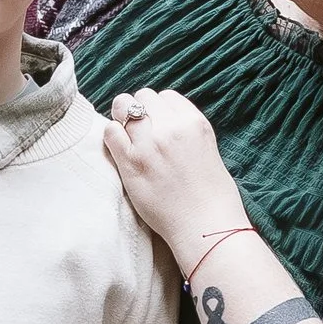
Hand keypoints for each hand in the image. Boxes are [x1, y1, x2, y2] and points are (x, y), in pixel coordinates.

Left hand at [101, 88, 238, 259]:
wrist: (206, 227)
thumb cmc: (211, 196)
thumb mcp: (207, 149)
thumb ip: (186, 132)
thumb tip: (164, 123)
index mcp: (194, 122)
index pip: (165, 96)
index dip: (158, 110)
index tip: (157, 125)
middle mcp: (172, 128)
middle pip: (142, 97)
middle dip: (139, 110)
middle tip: (139, 131)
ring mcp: (150, 144)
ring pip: (123, 107)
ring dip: (122, 119)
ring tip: (127, 138)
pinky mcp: (131, 163)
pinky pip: (111, 132)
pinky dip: (112, 136)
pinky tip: (120, 150)